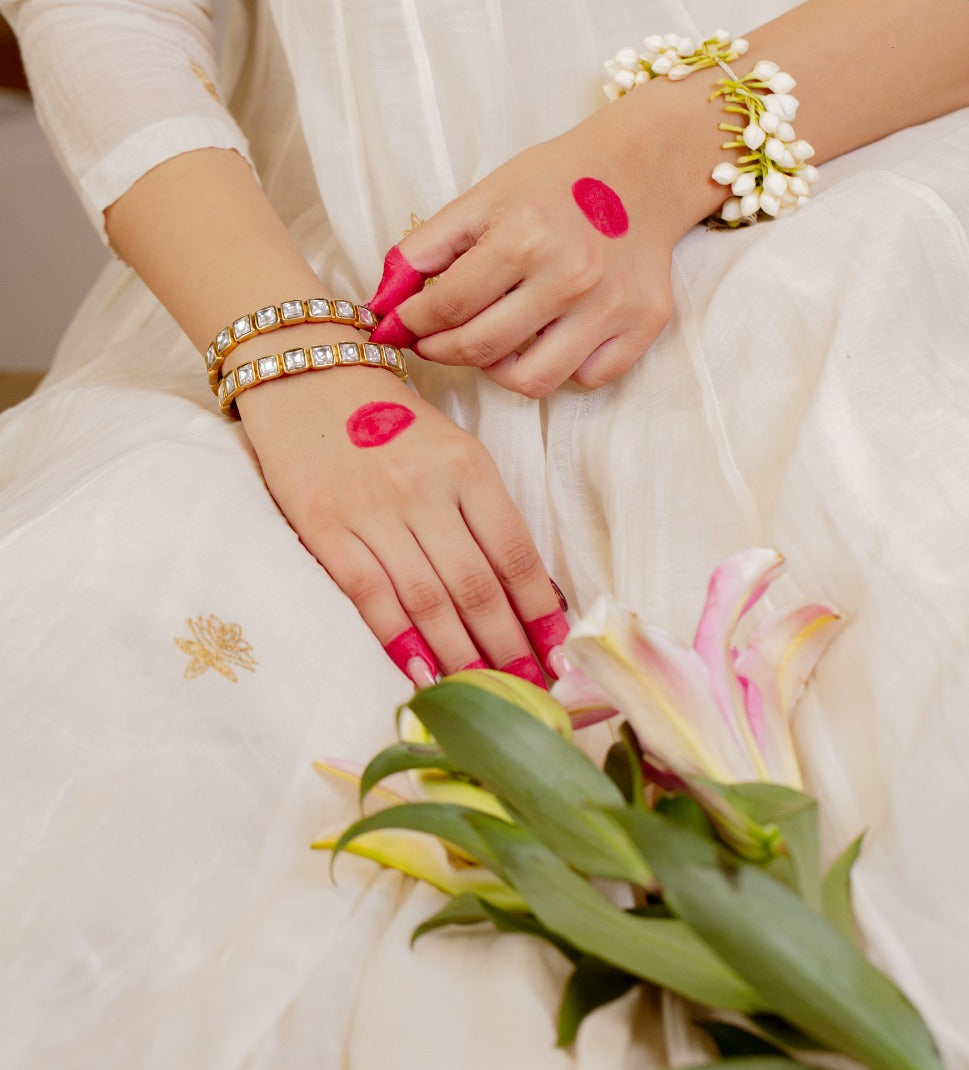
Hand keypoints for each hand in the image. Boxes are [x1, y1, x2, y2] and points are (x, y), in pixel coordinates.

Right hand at [235, 338, 568, 685]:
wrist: (308, 377)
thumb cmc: (392, 421)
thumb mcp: (455, 450)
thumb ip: (487, 513)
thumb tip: (529, 593)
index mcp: (468, 467)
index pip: (515, 553)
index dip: (540, 612)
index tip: (560, 652)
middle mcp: (425, 489)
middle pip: (476, 587)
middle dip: (507, 646)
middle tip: (528, 690)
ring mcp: (373, 511)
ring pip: (428, 601)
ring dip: (460, 655)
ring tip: (482, 692)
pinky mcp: (326, 528)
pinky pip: (370, 596)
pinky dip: (399, 640)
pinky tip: (422, 673)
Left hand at [369, 76, 726, 397]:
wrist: (638, 171)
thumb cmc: (552, 183)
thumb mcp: (483, 197)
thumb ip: (427, 246)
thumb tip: (384, 301)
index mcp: (524, 237)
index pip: (447, 306)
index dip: (412, 323)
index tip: (400, 325)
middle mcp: (572, 275)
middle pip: (482, 349)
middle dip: (441, 351)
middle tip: (431, 342)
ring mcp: (612, 305)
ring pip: (532, 380)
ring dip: (497, 370)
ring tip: (490, 342)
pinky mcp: (644, 323)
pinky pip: (586, 377)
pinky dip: (561, 367)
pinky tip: (549, 336)